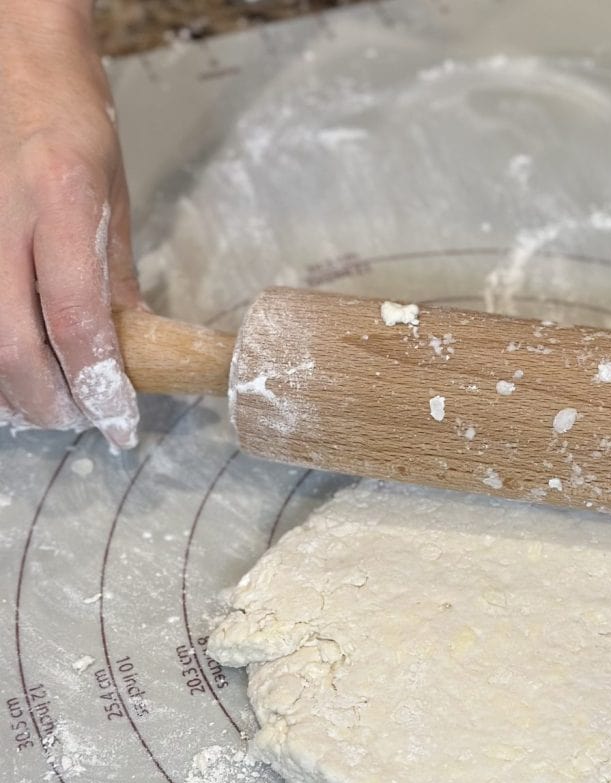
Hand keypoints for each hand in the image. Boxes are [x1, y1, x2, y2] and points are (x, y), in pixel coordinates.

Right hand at [0, 0, 139, 447]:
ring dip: (14, 390)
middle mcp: (4, 221)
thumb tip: (134, 355)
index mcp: (61, 205)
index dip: (98, 385)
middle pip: (13, 346)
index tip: (122, 424)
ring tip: (52, 405)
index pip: (76, 321)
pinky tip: (15, 375)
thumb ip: (118, 285)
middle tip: (83, 421)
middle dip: (50, 401)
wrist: (20, 67)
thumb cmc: (78, 131)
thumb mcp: (116, 206)